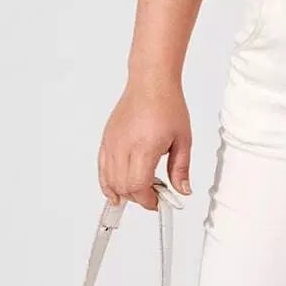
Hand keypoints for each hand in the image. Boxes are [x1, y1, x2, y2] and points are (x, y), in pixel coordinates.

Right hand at [98, 79, 191, 209]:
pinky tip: (115, 192)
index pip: (138, 186)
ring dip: (124, 192)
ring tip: (139, 192)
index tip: (158, 202)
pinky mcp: (106, 140)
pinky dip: (107, 183)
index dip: (148, 200)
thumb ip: (181, 168)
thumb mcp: (183, 140)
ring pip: (110, 180)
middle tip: (153, 196)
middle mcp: (124, 146)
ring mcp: (112, 143)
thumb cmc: (167, 105)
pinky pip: (101, 168)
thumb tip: (182, 190)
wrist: (151, 83)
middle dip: (138, 198)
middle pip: (123, 187)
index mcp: (144, 147)